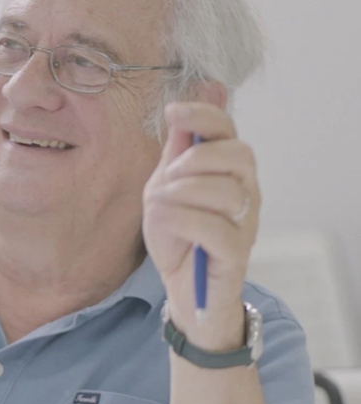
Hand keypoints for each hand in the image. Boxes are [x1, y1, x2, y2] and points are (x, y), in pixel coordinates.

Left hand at [142, 101, 259, 349]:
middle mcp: (247, 192)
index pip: (228, 131)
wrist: (184, 292)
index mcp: (229, 171)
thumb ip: (173, 159)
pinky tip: (162, 221)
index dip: (204, 115)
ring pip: (227, 191)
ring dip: (183, 192)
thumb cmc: (177, 239)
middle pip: (239, 155)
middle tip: (167, 176)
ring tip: (157, 205)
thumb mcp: (164, 192)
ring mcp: (247, 223)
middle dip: (197, 158)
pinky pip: (216, 228)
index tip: (172, 111)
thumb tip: (177, 118)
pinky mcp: (237, 254)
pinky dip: (182, 219)